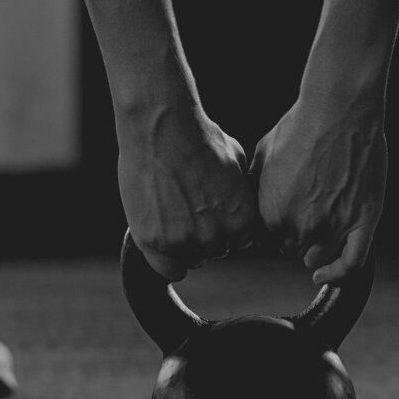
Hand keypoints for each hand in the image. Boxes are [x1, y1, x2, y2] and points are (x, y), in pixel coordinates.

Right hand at [117, 104, 260, 279]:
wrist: (163, 128)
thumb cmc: (199, 138)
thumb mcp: (237, 163)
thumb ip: (240, 191)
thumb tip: (240, 200)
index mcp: (244, 221)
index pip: (239, 241)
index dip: (224, 228)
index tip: (211, 214)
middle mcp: (218, 237)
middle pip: (215, 250)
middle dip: (205, 234)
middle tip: (188, 209)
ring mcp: (186, 242)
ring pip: (190, 259)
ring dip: (184, 244)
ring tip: (172, 213)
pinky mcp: (155, 242)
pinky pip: (167, 270)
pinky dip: (167, 262)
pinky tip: (162, 242)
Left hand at [250, 96, 386, 283]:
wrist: (338, 110)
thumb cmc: (299, 126)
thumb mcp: (263, 154)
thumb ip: (257, 185)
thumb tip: (251, 196)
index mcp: (271, 214)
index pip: (268, 240)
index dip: (275, 230)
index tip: (283, 219)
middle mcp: (300, 226)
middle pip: (292, 249)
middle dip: (295, 236)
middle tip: (304, 214)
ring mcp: (333, 227)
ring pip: (319, 256)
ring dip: (316, 249)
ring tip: (318, 230)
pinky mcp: (363, 221)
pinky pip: (352, 263)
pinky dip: (338, 274)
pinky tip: (326, 275)